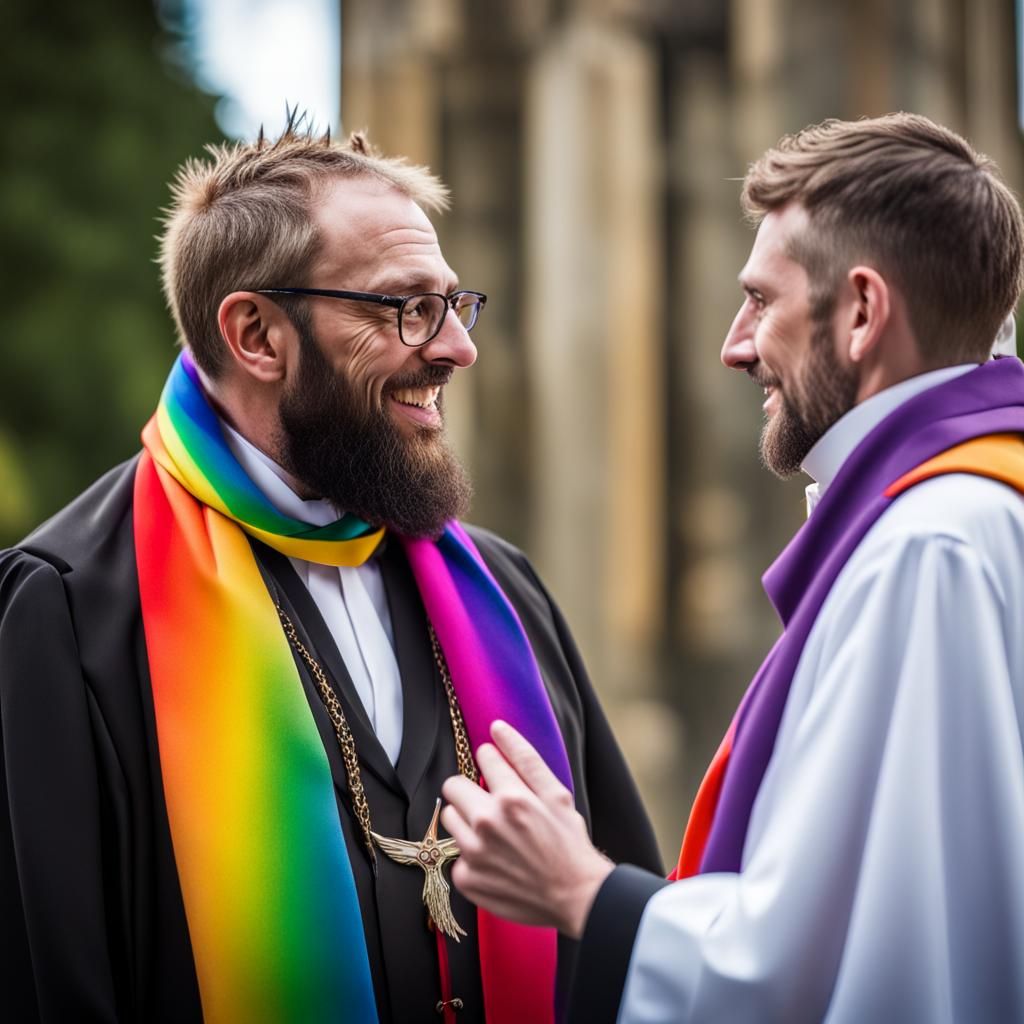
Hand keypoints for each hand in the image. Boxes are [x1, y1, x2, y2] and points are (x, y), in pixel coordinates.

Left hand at [441, 720, 613, 938]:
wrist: (575, 896)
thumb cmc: (568, 842)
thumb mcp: (556, 794)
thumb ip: (524, 758)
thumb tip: (497, 727)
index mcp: (511, 797)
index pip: (483, 757)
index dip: (493, 762)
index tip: (502, 776)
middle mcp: (487, 823)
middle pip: (452, 786)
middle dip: (469, 790)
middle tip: (491, 804)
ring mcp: (474, 853)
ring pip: (449, 818)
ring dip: (466, 821)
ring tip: (495, 834)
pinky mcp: (467, 879)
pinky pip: (455, 855)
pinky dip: (471, 856)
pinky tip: (496, 861)